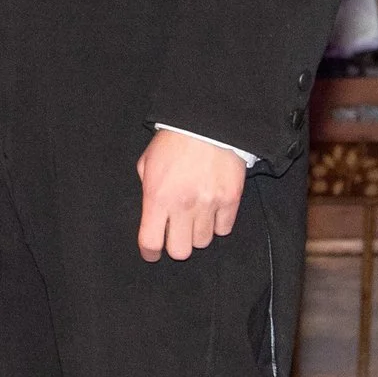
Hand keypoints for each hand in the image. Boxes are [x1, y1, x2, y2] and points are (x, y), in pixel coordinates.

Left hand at [135, 129, 245, 261]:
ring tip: (195, 218)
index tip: (151, 253)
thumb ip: (147, 189)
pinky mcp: (230, 200)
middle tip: (175, 235)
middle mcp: (183, 205)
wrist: (207, 123)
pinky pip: (224, 229)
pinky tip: (212, 211)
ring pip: (203, 242)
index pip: (151, 241)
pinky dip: (217, 224)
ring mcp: (209, 204)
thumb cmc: (173, 141)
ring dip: (197, 234)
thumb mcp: (147, 162)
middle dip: (175, 246)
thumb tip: (150, 211)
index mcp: (157, 197)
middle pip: (180, 251)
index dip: (150, 253)